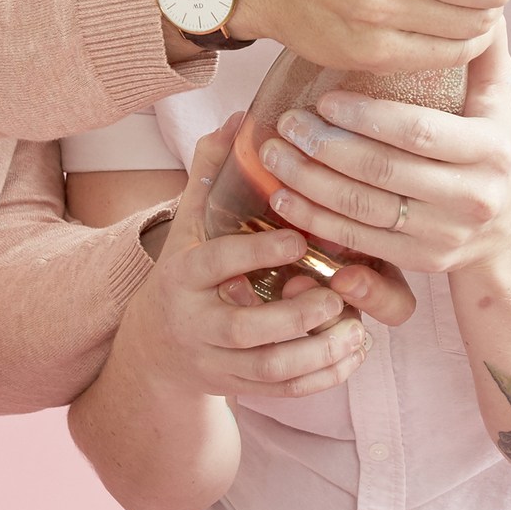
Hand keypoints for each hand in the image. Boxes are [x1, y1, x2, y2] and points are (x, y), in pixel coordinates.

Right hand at [113, 120, 381, 399]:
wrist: (155, 348)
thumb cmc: (185, 272)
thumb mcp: (190, 223)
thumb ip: (211, 171)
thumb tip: (240, 117)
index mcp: (181, 276)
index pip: (214, 264)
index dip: (255, 252)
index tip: (299, 238)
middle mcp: (194, 323)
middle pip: (245, 330)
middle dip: (297, 314)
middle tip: (338, 292)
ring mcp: (216, 362)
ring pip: (270, 369)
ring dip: (318, 351)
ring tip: (355, 325)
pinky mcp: (238, 388)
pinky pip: (285, 392)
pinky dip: (324, 377)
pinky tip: (354, 349)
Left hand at [257, 25, 510, 274]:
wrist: (505, 229)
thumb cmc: (489, 150)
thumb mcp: (497, 103)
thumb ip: (484, 54)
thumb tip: (480, 3)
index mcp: (490, 150)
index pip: (418, 132)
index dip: (366, 117)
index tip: (324, 100)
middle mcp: (471, 196)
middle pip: (384, 171)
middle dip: (326, 147)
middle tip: (286, 123)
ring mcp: (444, 235)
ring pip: (363, 209)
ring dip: (310, 182)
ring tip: (274, 154)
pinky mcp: (420, 261)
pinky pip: (358, 240)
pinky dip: (315, 219)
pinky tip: (284, 195)